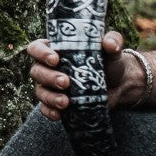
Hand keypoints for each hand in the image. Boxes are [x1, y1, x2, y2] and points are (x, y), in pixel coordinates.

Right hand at [28, 31, 142, 119]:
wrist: (119, 86)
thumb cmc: (109, 62)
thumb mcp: (112, 49)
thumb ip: (113, 41)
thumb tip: (109, 44)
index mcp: (56, 49)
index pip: (36, 48)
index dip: (41, 53)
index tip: (55, 60)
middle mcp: (49, 68)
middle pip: (36, 71)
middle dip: (49, 77)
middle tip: (66, 82)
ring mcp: (50, 87)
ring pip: (40, 91)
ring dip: (50, 97)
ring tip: (66, 102)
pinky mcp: (56, 103)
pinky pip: (45, 108)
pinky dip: (49, 111)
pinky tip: (59, 115)